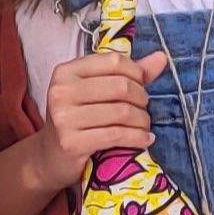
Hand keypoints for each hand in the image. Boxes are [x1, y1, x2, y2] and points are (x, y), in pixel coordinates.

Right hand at [30, 48, 166, 190]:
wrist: (51, 157)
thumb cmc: (78, 119)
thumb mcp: (96, 91)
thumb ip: (128, 74)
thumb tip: (162, 57)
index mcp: (66, 71)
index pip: (114, 61)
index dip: (136, 73)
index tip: (141, 86)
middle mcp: (61, 91)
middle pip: (121, 86)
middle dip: (141, 98)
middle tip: (143, 109)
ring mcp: (64, 118)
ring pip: (122, 112)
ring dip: (142, 120)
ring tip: (145, 125)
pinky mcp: (72, 143)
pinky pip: (117, 135)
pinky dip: (138, 137)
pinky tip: (145, 140)